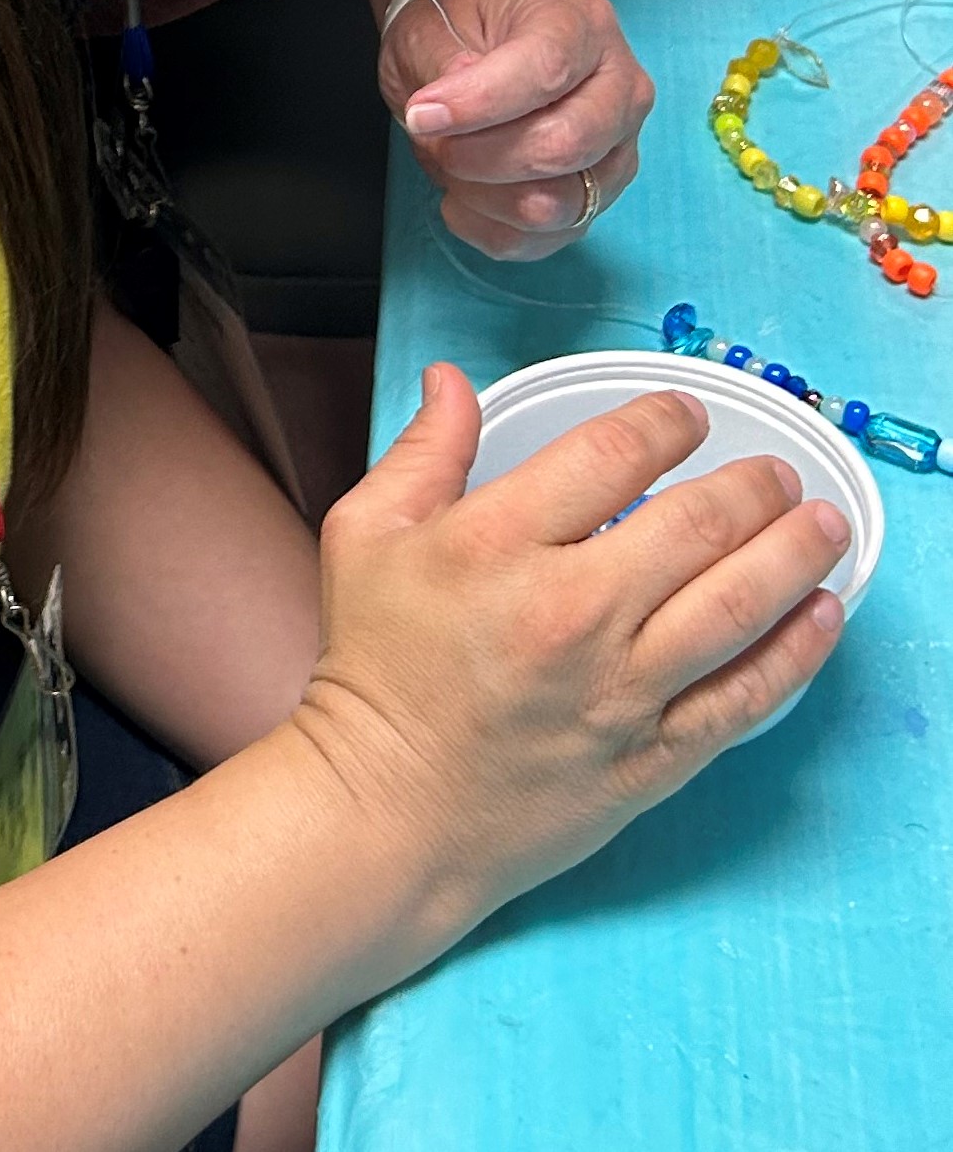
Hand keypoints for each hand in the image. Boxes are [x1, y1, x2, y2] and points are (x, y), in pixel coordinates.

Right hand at [292, 366, 845, 939]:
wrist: (386, 809)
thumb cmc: (374, 667)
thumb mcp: (366, 535)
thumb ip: (422, 450)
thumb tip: (454, 379)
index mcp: (496, 544)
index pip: (610, 455)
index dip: (663, 423)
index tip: (686, 417)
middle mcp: (570, 610)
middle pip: (694, 525)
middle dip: (749, 486)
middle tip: (774, 473)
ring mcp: (618, 689)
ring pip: (735, 604)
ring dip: (792, 552)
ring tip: (820, 522)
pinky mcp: (649, 755)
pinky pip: (742, 697)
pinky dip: (794, 652)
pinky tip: (821, 614)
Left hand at [380, 0, 651, 258]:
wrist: (477, 46)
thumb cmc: (460, 29)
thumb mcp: (433, 25)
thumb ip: (444, 65)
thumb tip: (452, 114)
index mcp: (583, 24)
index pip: (547, 70)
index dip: (480, 102)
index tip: (421, 114)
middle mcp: (620, 88)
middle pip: (566, 145)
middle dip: (482, 156)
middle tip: (433, 138)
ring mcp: (616, 151)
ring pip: (557, 205)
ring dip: (483, 195)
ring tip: (448, 161)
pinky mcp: (596, 201)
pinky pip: (542, 240)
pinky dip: (487, 226)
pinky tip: (461, 193)